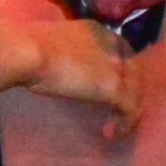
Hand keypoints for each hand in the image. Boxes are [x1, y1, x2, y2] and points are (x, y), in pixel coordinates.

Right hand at [17, 19, 141, 139]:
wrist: (30, 53)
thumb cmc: (29, 47)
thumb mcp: (55, 44)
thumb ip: (68, 53)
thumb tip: (61, 66)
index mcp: (97, 31)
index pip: (121, 50)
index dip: (120, 69)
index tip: (109, 84)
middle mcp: (112, 45)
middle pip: (134, 69)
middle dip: (129, 90)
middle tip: (116, 109)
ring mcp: (115, 66)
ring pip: (135, 90)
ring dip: (126, 110)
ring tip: (113, 126)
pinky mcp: (113, 87)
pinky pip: (130, 108)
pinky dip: (125, 123)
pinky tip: (112, 133)